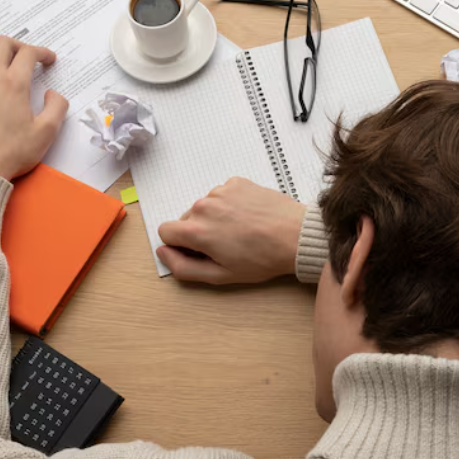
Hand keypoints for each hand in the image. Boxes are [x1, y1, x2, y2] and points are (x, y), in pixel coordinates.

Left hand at [0, 36, 68, 179]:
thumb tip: (53, 94)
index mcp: (13, 84)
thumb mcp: (46, 133)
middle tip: (29, 57)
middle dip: (19, 45)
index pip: (28, 53)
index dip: (42, 52)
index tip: (49, 60)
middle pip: (1, 44)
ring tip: (9, 67)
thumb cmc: (11, 152)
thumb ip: (57, 107)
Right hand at [157, 177, 306, 283]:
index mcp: (196, 230)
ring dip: (216, 218)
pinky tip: (248, 216)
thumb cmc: (262, 259)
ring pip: (205, 207)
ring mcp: (220, 191)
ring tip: (241, 230)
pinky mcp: (236, 182)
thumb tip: (163, 252)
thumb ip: (184, 267)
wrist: (296, 236)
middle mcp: (203, 206)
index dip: (179, 245)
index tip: (200, 252)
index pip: (165, 231)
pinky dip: (230, 205)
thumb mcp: (221, 275)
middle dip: (200, 232)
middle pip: (186, 219)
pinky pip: (222, 195)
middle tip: (227, 245)